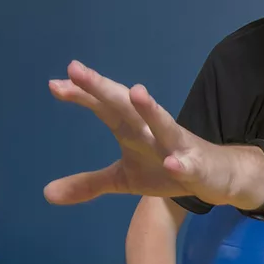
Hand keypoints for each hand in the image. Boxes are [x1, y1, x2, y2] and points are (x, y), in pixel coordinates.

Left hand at [44, 61, 262, 207]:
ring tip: (136, 92)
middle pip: (125, 105)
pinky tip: (172, 162)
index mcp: (131, 129)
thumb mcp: (123, 178)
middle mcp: (151, 130)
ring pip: (164, 125)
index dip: (82, 95)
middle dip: (103, 88)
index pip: (104, 107)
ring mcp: (177, 145)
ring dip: (151, 110)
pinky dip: (181, 163)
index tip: (55, 85)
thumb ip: (88, 183)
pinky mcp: (197, 166)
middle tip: (77, 70)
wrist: (216, 176)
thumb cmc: (165, 167)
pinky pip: (189, 164)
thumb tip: (47, 194)